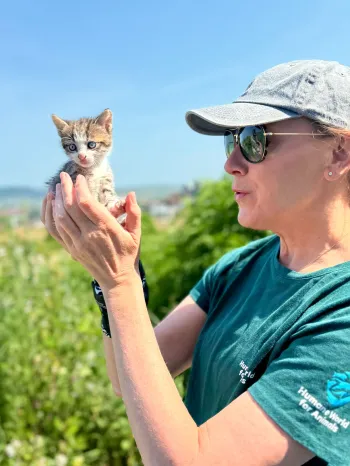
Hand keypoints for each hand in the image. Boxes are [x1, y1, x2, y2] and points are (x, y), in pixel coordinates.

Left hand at [45, 172, 141, 290]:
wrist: (117, 280)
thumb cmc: (128, 253)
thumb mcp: (136, 233)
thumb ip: (134, 213)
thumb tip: (131, 194)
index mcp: (106, 228)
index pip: (87, 203)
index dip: (80, 188)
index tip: (80, 178)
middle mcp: (90, 235)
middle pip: (71, 207)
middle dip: (65, 188)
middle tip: (64, 176)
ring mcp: (78, 243)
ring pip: (61, 217)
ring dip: (57, 200)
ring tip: (57, 187)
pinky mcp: (72, 249)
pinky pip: (56, 230)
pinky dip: (51, 215)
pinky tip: (52, 204)